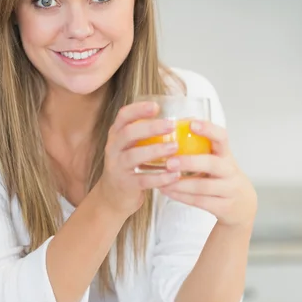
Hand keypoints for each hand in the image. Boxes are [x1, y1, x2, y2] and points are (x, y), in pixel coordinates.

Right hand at [96, 102, 180, 216]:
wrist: (113, 195)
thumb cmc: (131, 165)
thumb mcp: (134, 146)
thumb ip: (151, 134)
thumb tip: (188, 120)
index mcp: (117, 134)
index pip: (123, 116)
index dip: (138, 109)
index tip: (156, 106)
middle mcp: (113, 148)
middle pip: (128, 133)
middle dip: (150, 128)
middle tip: (171, 125)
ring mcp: (117, 167)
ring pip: (133, 156)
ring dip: (155, 150)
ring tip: (174, 147)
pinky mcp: (125, 184)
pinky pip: (143, 180)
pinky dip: (159, 177)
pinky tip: (174, 175)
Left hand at [158, 120, 256, 227]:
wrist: (243, 205)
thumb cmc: (223, 177)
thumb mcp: (218, 160)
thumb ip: (201, 147)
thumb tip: (175, 125)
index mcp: (226, 155)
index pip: (222, 137)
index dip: (208, 129)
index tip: (192, 124)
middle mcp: (230, 170)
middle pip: (211, 164)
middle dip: (189, 162)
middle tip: (169, 162)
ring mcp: (228, 189)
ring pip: (202, 186)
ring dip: (180, 183)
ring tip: (161, 180)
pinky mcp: (224, 206)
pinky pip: (199, 201)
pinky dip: (181, 196)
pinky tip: (167, 191)